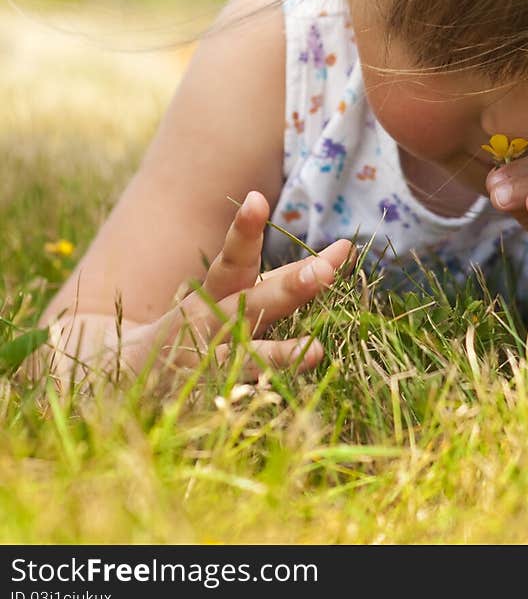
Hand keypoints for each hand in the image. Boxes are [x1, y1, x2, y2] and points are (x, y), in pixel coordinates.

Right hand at [108, 191, 354, 383]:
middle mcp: (206, 325)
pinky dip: (254, 397)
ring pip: (243, 357)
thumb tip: (343, 251)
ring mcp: (200, 365)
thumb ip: (281, 280)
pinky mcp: (197, 401)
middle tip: (324, 270)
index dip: (246, 229)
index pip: (233, 257)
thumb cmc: (190, 329)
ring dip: (280, 353)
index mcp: (212, 294)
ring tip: (318, 351)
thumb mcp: (226, 298)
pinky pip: (230, 399)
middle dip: (289, 286)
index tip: (257, 198)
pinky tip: (282, 399)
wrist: (112, 375)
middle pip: (249, 301)